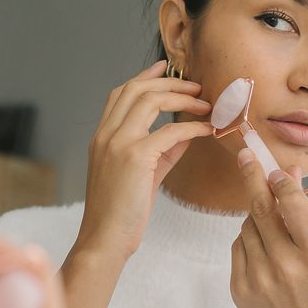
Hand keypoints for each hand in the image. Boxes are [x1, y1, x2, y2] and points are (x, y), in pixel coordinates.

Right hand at [74, 59, 212, 262]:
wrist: (104, 238)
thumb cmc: (120, 212)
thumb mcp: (140, 174)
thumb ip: (160, 150)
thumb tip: (187, 131)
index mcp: (101, 137)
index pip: (120, 93)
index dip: (144, 76)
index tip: (166, 68)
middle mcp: (106, 135)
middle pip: (136, 89)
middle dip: (169, 82)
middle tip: (195, 86)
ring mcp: (118, 143)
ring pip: (150, 100)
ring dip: (182, 98)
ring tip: (204, 103)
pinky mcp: (135, 157)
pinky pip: (171, 131)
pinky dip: (192, 127)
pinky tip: (206, 130)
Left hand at [230, 148, 307, 307]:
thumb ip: (305, 219)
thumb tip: (291, 178)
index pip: (292, 204)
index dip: (279, 180)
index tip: (271, 164)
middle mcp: (285, 264)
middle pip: (261, 208)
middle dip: (252, 178)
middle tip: (244, 154)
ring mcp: (259, 276)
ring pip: (247, 226)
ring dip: (256, 218)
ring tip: (273, 230)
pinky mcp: (239, 287)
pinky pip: (238, 248)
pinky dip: (247, 241)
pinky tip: (262, 251)